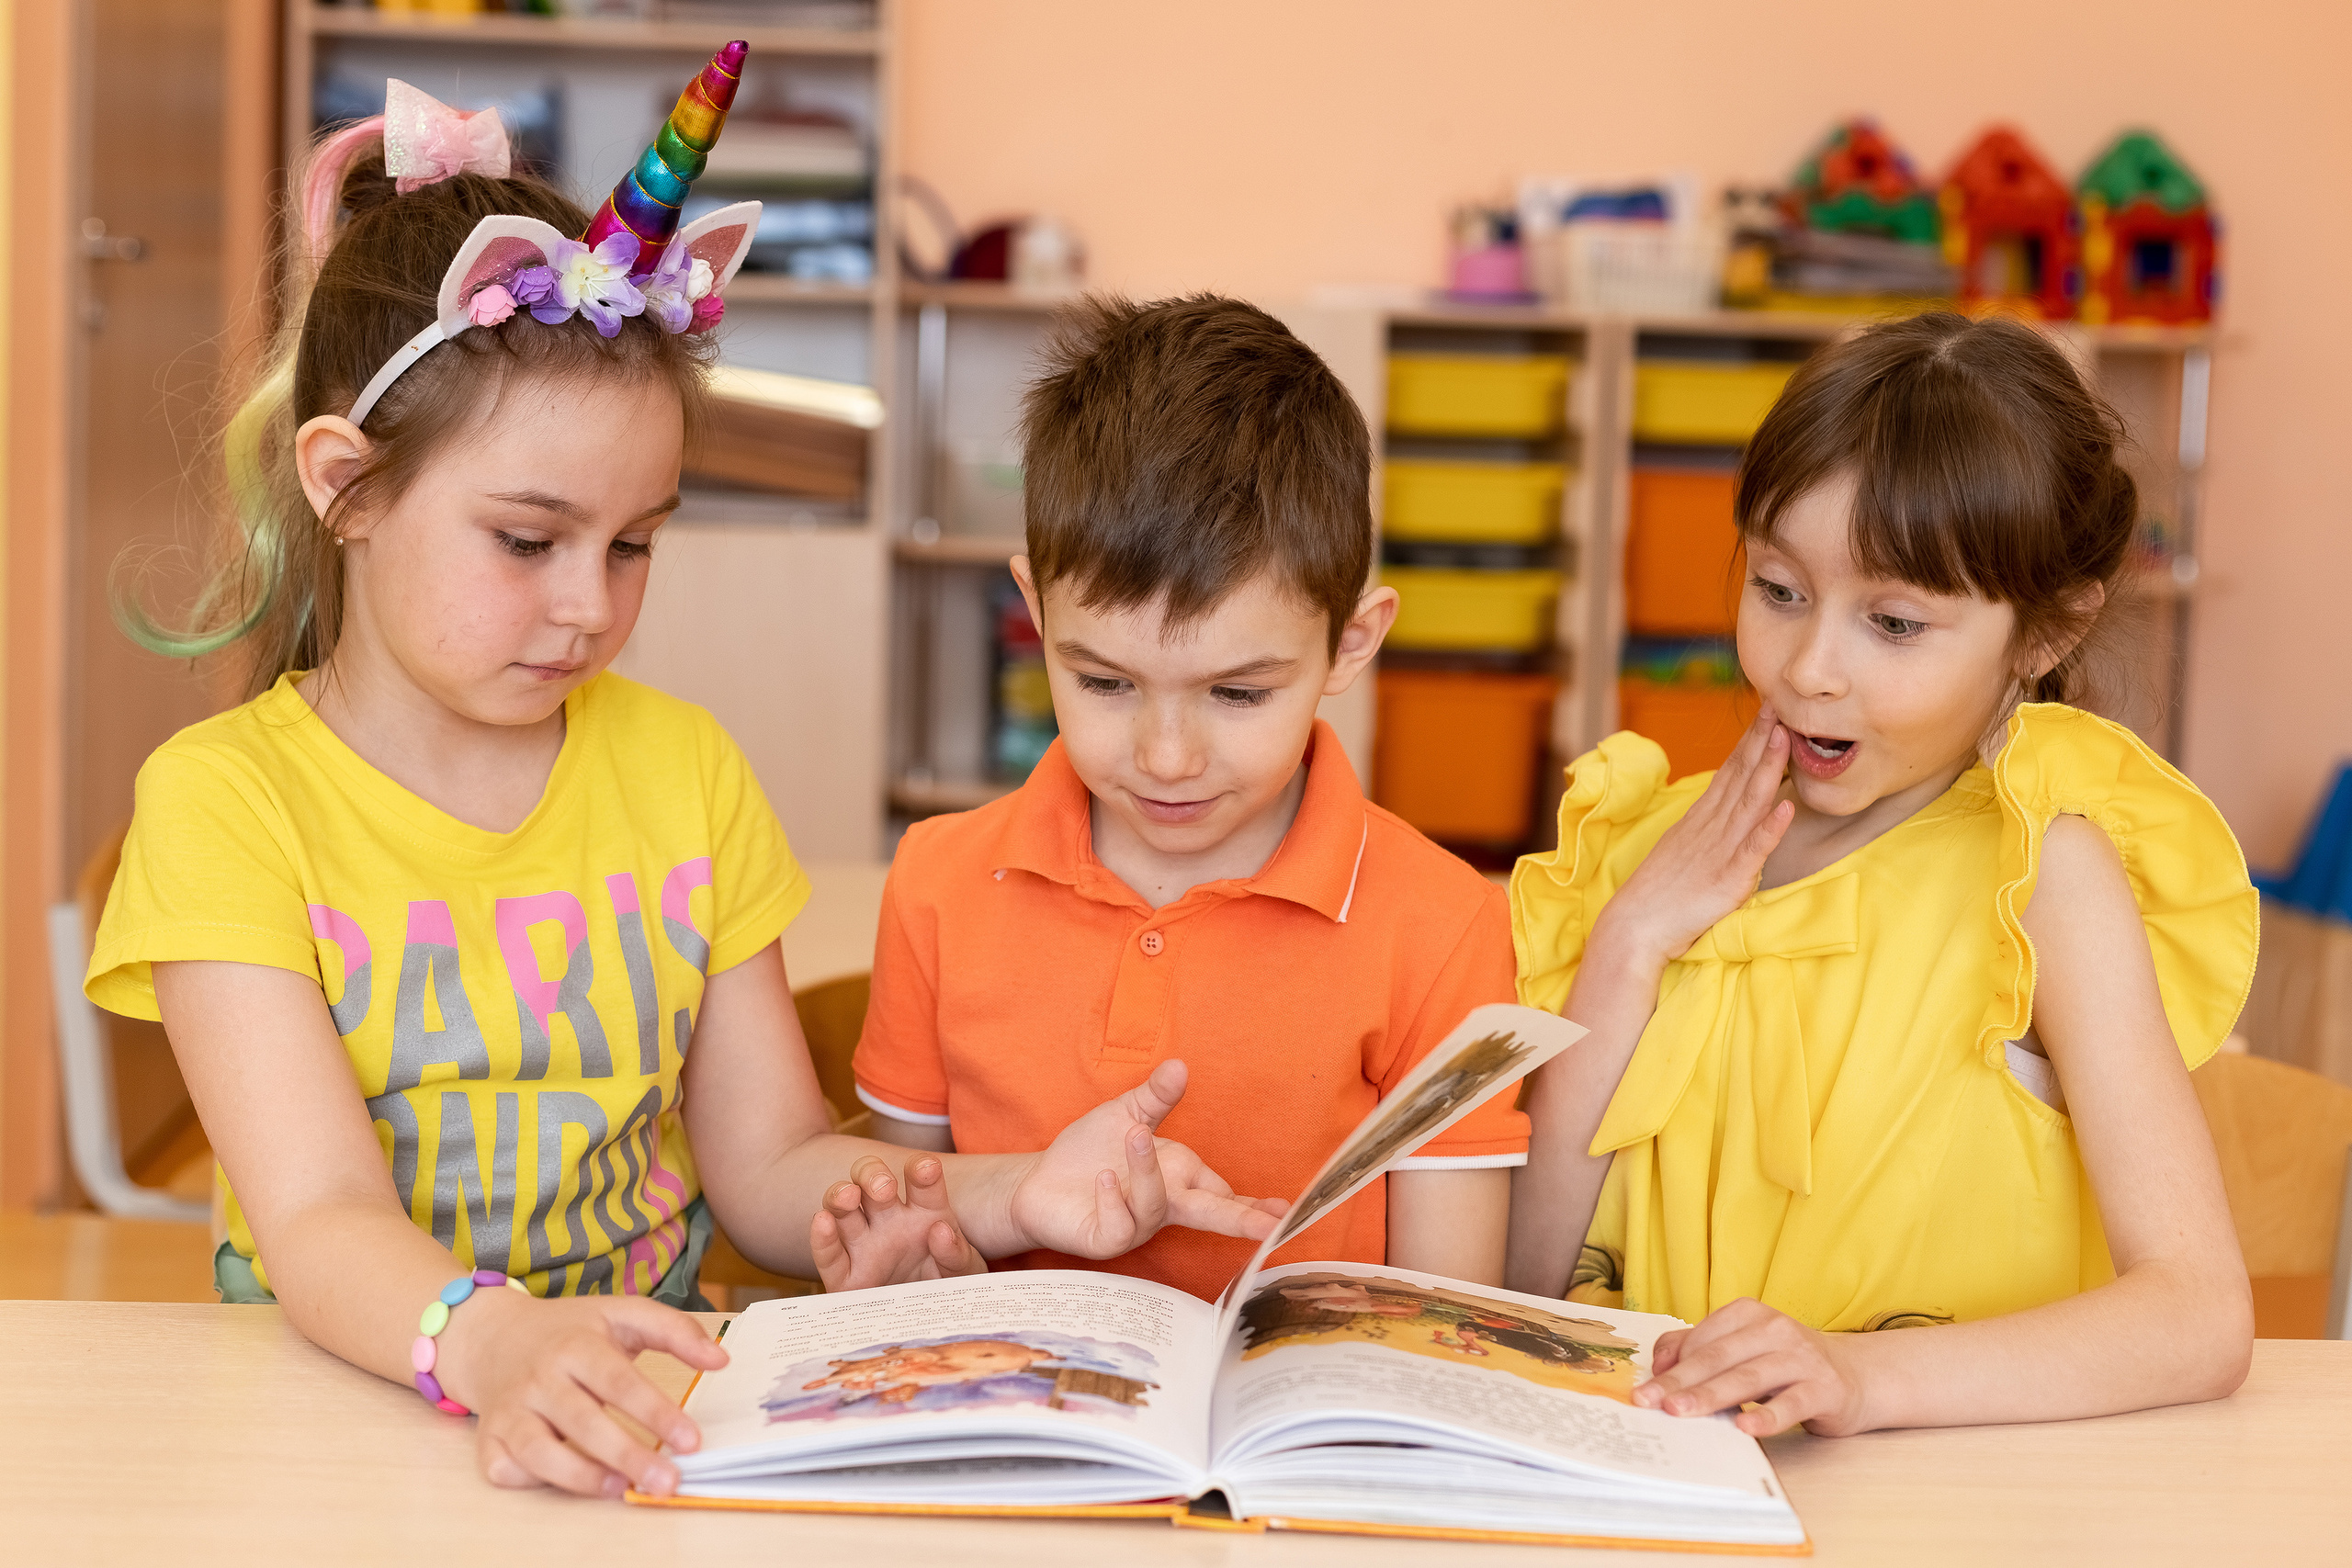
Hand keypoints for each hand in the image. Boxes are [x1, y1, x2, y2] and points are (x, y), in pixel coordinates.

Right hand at [434, 1289, 727, 1498]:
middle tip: (667, 1481)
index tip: (691, 1441)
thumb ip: (674, 1330)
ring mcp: (510, 1409)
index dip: (656, 1412)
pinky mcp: (489, 1437)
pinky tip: (568, 1482)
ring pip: (539, 1451)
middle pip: (584, 1420)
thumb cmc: (569, 1330)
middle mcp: (539, 1378)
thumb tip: (721, 1359)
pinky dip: (531, 1481)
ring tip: (623, 1489)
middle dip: (628, 1455)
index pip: (620, 1381)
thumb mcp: (621, 1313)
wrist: (492, 1335)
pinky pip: (505, 1468)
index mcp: (575, 1345)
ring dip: (581, 1476)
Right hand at [812, 1152, 985, 1290]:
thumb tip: (939, 1230)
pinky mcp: (846, 1279)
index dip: (921, 1171)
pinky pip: (829, 1255)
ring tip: (849, 1195)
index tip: (926, 1169)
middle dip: (872, 1175)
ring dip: (841, 1194)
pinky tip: (821, 1221)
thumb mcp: (966, 1273)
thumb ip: (957, 1254)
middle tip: (884, 1188)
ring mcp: (865, 1246)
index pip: (922, 1181)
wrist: (933, 1332)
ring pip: (843, 1207)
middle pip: (871, 1180)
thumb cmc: (953, 1292)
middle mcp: (890, 1222)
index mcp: (925, 1212)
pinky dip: (822, 1238)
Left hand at [1008, 1059, 1289, 1257]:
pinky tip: (1104, 1180)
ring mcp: (1136, 1226)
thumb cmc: (1089, 1153)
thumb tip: (1179, 1066)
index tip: (1285, 1212)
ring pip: (1156, 1204)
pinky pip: (1120, 1224)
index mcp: (1178, 1179)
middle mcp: (1164, 1206)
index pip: (1223, 1193)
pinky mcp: (1105, 1239)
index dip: (1253, 1204)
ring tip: (1134, 1135)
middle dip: (1241, 1220)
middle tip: (1272, 1225)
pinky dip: (1115, 1200)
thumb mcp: (1125, 1114)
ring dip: (1148, 1169)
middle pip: (1210, 1214)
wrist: (1039, 1181)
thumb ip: (1155, 1096)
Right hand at [1593, 703, 1794, 968]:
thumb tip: (1722, 814)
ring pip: (1750, 802)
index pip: (1730, 772)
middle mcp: (1710, 827)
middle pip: (1741, 776)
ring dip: (1769, 769)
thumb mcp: (1682, 850)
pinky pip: (1753, 849)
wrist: (1635, 927)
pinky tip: (1787, 807)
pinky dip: (1771, 827)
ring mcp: (1720, 850)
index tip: (1768, 713)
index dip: (1751, 741)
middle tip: (1780, 705)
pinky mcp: (1728, 878)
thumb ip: (1705, 830)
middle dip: (1762, 740)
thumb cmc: (1658, 895)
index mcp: (1700, 819)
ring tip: (1785, 738)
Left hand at [1634, 1297, 1869, 1436]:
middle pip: (1718, 1357)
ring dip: (1711, 1395)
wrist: (1855, 1376)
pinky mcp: (1824, 1388)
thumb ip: (1698, 1347)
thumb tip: (1658, 1362)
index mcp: (1749, 1314)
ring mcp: (1801, 1357)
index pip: (1702, 1339)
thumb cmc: (1786, 1363)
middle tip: (1649, 1401)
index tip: (1645, 1388)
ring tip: (1680, 1411)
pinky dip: (1768, 1416)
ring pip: (1748, 1377)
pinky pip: (1791, 1403)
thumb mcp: (1742, 1347)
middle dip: (1680, 1380)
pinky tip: (1745, 1427)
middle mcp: (1775, 1329)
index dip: (1671, 1364)